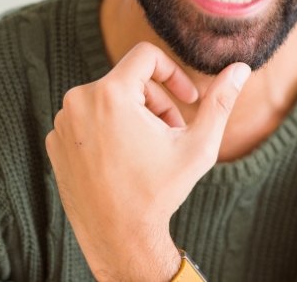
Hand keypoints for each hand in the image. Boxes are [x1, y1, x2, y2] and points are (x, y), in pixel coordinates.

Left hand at [45, 42, 250, 281]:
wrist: (119, 241)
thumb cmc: (160, 192)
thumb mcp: (198, 145)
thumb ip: (220, 102)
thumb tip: (241, 68)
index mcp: (110, 94)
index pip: (146, 55)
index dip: (173, 72)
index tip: (187, 98)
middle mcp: (78, 101)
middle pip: (130, 79)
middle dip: (158, 101)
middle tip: (172, 132)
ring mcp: (62, 122)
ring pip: (110, 97)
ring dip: (135, 114)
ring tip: (149, 146)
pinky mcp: (54, 141)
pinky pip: (89, 116)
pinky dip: (110, 127)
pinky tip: (123, 157)